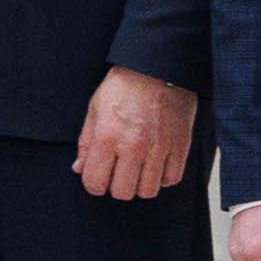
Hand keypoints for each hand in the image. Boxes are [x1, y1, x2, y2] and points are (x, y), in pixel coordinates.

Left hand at [75, 66, 202, 206]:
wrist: (158, 68)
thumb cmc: (124, 86)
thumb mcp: (95, 109)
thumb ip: (86, 143)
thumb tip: (80, 168)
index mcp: (107, 136)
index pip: (95, 182)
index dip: (93, 184)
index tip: (97, 178)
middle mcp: (133, 146)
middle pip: (123, 192)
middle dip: (116, 186)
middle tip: (118, 173)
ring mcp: (159, 148)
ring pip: (148, 190)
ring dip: (140, 184)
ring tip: (137, 169)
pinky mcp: (180, 146)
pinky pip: (172, 179)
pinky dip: (163, 178)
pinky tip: (155, 165)